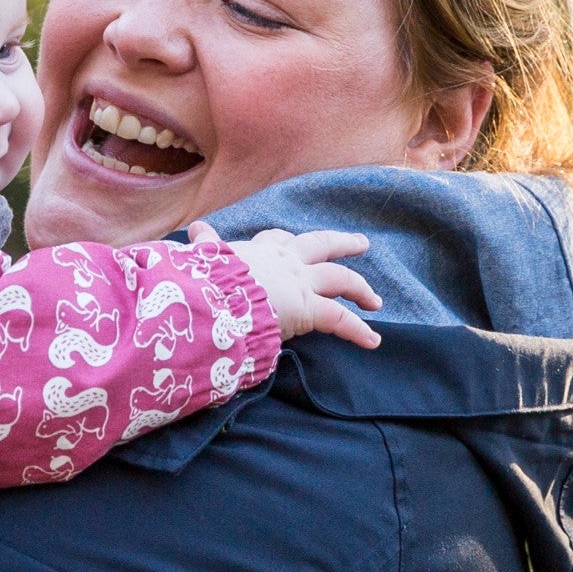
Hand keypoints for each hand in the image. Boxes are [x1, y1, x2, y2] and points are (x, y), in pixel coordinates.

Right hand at [211, 226, 381, 349]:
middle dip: (343, 244)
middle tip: (361, 243)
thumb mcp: (201, 258)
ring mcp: (300, 283)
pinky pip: (341, 320)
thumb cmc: (203, 282)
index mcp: (258, 251)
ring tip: (376, 302)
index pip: (277, 240)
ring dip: (360, 289)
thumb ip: (205, 245)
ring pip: (341, 280)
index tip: (290, 242)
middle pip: (321, 245)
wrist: (211, 298)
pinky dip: (359, 331)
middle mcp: (285, 262)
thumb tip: (197, 229)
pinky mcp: (309, 308)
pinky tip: (373, 342)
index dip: (286, 240)